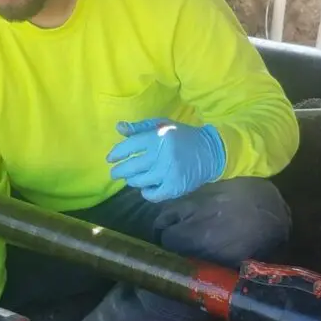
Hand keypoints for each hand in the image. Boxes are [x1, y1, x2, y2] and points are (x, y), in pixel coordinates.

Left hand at [107, 119, 225, 203]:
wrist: (210, 152)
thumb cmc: (183, 137)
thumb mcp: (163, 125)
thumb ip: (140, 127)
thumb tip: (119, 128)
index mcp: (159, 137)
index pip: (130, 146)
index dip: (117, 153)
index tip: (110, 159)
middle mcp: (162, 155)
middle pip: (132, 167)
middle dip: (119, 171)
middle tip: (115, 173)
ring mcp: (169, 173)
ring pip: (140, 181)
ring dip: (132, 181)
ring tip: (132, 178)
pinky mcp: (175, 187)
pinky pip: (153, 195)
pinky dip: (146, 193)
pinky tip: (146, 188)